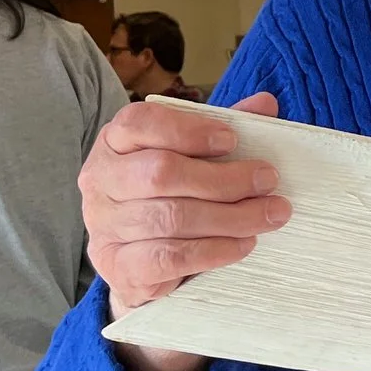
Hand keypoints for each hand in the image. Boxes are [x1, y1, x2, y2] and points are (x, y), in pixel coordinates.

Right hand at [83, 92, 289, 370]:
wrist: (142, 263)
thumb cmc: (173, 195)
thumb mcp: (195, 156)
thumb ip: (225, 127)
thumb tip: (265, 103)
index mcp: (114, 142)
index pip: (138, 123)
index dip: (187, 130)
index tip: (232, 140)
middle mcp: (100, 180)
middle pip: (161, 174)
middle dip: (224, 179)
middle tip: (269, 181)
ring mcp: (104, 226)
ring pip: (170, 218)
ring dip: (231, 217)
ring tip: (270, 215)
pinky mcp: (118, 266)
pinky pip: (169, 257)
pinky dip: (214, 250)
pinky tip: (244, 244)